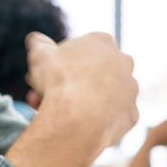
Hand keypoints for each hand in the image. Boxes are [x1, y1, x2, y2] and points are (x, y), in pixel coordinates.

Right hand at [24, 31, 138, 151]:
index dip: (60, 62)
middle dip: (71, 84)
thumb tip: (35, 39)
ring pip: (103, 97)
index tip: (46, 74)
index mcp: (102, 42)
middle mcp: (123, 63)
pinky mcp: (131, 115)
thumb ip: (39, 43)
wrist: (77, 118)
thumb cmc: (58, 81)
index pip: (79, 49)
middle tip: (47, 97)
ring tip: (60, 114)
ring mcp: (130, 90)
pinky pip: (112, 118)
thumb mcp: (39, 54)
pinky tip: (80, 127)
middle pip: (93, 73)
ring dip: (84, 103)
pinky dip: (98, 122)